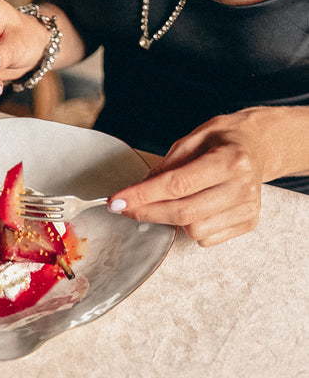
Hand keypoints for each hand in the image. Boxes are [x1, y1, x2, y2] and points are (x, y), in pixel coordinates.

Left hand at [108, 110, 272, 246]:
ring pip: (194, 230)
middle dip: (147, 212)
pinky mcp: (248, 223)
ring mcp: (248, 208)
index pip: (177, 185)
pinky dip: (192, 227)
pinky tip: (195, 208)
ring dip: (172, 219)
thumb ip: (168, 163)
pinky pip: (206, 239)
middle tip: (126, 207)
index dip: (143, 195)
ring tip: (173, 200)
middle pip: (183, 213)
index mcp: (230, 160)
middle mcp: (242, 187)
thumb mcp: (196, 137)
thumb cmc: (225, 139)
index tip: (117, 201)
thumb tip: (140, 189)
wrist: (261, 146)